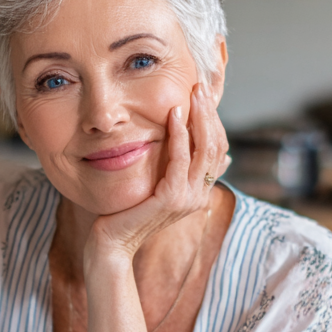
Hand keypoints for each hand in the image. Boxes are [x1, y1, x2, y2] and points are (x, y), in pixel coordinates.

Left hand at [87, 83, 230, 262]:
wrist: (113, 243)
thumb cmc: (128, 212)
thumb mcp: (156, 185)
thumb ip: (175, 168)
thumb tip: (195, 148)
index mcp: (199, 192)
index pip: (218, 150)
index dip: (213, 122)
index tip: (201, 97)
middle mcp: (199, 196)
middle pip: (216, 146)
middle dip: (209, 114)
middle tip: (199, 87)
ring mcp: (188, 199)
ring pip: (204, 150)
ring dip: (199, 118)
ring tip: (191, 94)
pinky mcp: (172, 199)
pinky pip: (181, 160)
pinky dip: (179, 135)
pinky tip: (173, 116)